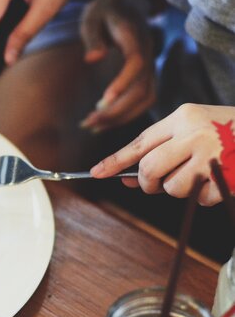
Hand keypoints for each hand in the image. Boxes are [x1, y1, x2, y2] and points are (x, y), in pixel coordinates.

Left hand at [79, 0, 154, 132]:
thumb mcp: (92, 16)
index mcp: (134, 36)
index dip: (123, 82)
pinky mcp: (146, 74)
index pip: (136, 62)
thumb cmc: (105, 9)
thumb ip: (92, 36)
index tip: (104, 100)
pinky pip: (143, 98)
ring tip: (93, 127)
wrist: (128, 1)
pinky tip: (104, 121)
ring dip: (122, 116)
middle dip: (117, 110)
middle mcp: (148, 53)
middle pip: (142, 88)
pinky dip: (126, 113)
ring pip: (145, 98)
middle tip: (89, 123)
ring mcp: (150, 64)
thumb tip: (93, 58)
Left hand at [90, 104, 234, 205]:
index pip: (139, 143)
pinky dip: (204, 196)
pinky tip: (216, 179)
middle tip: (155, 183)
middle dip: (148, 182)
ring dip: (178, 189)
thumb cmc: (224, 129)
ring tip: (196, 174)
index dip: (115, 160)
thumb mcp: (192, 126)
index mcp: (182, 117)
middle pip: (149, 169)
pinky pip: (200, 199)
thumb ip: (160, 147)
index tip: (95, 172)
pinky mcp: (228, 175)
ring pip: (173, 188)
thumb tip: (125, 176)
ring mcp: (213, 155)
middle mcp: (195, 134)